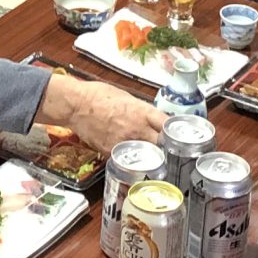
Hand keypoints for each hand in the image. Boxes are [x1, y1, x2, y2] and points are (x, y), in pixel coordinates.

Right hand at [35, 73, 165, 152]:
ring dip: (151, 158)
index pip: (168, 126)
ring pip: (146, 157)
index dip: (177, 132)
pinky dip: (131, 161)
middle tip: (170, 151)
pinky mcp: (111, 153)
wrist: (76, 105)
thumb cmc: (99, 96)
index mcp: (142, 112)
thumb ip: (141, 110)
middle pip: (162, 145)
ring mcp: (124, 143)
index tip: (180, 136)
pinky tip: (132, 160)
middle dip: (167, 149)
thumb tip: (151, 119)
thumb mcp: (126, 97)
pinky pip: (127, 160)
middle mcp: (137, 129)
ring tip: (155, 159)